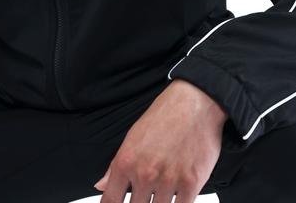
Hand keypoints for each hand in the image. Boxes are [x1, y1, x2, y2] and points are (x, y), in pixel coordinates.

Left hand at [93, 79, 227, 201]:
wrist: (195, 102)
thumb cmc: (164, 116)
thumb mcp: (133, 137)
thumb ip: (115, 167)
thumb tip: (101, 186)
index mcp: (126, 162)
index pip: (110, 201)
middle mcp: (144, 174)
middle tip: (148, 193)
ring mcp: (168, 181)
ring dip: (161, 202)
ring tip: (164, 188)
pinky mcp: (191, 184)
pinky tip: (179, 194)